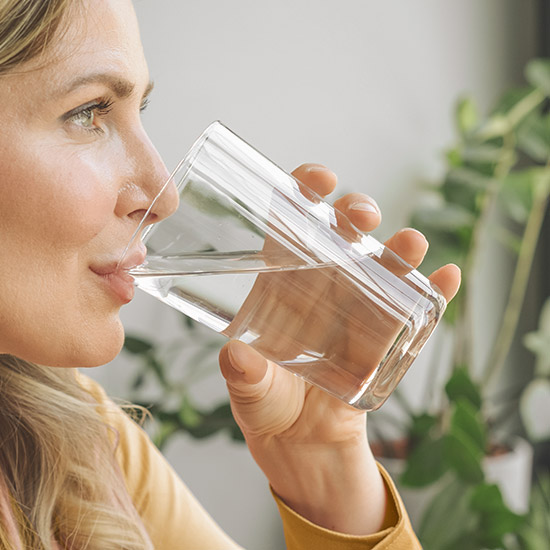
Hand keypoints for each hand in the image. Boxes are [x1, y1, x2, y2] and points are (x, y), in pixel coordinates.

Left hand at [218, 164, 460, 533]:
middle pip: (343, 234)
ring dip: (399, 248)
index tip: (317, 180)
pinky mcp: (386, 337)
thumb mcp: (249, 389)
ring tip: (409, 244)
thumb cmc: (267, 403)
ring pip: (383, 264)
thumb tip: (236, 358)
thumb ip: (241, 376)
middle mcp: (322, 285)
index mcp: (282, 282)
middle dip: (356, 213)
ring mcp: (358, 308)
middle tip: (360, 216)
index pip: (293, 223)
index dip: (304, 193)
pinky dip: (434, 292)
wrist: (300, 441)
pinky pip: (416, 308)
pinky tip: (447, 278)